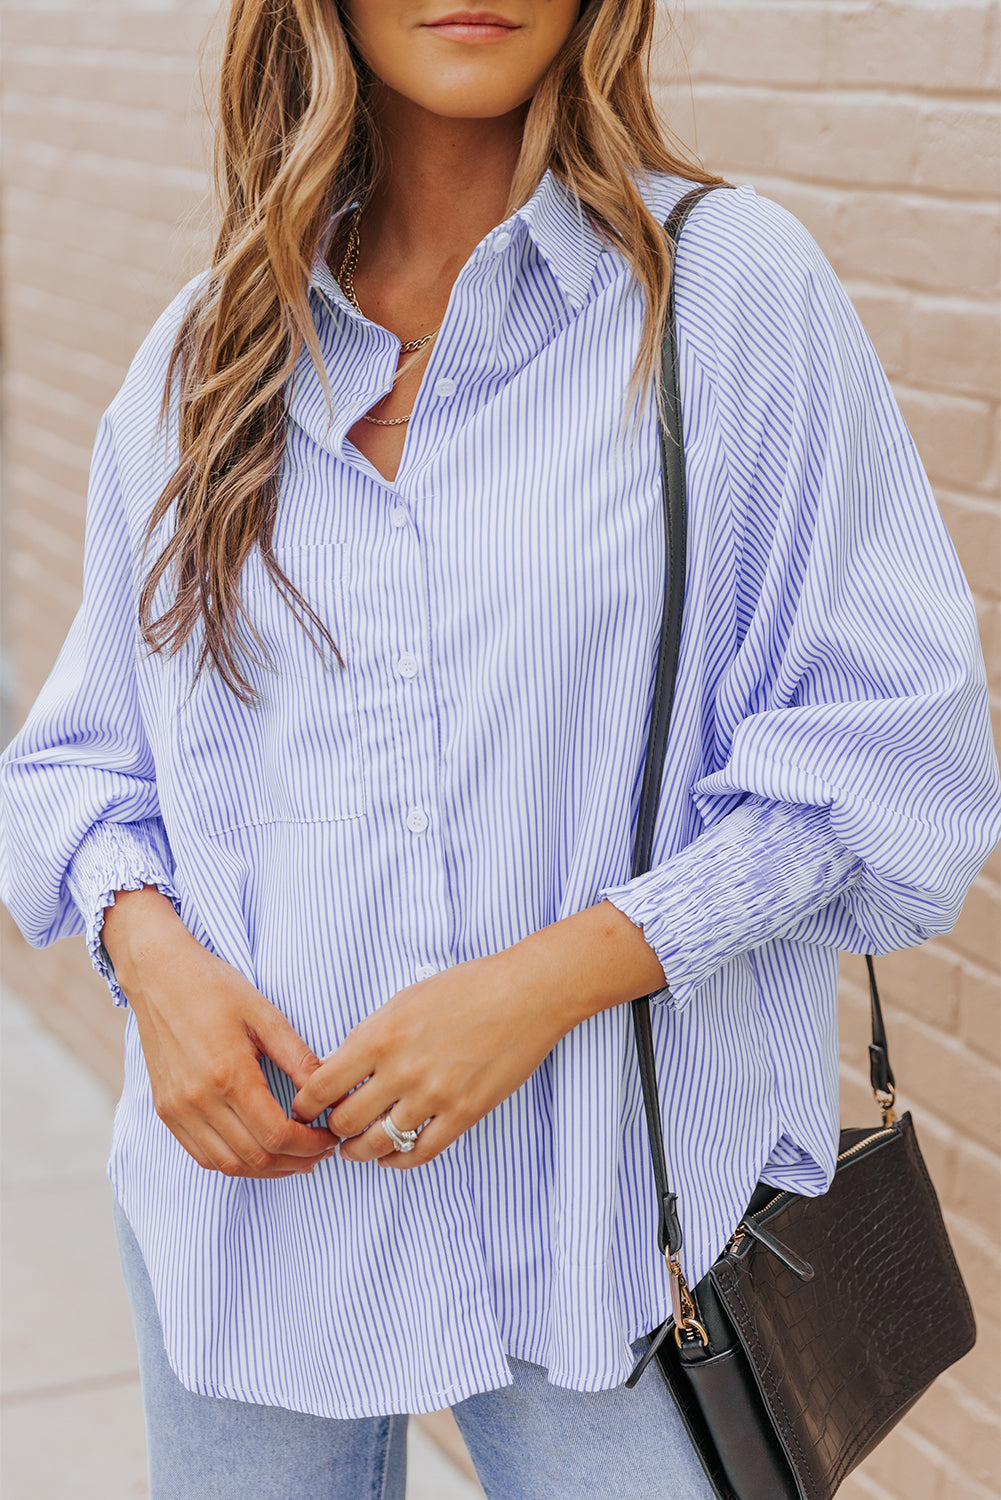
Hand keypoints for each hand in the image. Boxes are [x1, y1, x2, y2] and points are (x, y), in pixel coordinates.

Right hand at [103, 886, 334, 1177]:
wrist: (158, 975)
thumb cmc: (213, 988)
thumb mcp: (265, 1015)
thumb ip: (298, 1058)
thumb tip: (330, 1091)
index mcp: (227, 1074)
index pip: (276, 1134)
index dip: (309, 1145)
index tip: (329, 1137)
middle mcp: (198, 1100)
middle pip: (254, 1157)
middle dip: (294, 1162)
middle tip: (320, 1152)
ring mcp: (177, 1109)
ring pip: (227, 1164)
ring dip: (266, 1169)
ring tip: (294, 1158)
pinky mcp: (166, 1110)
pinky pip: (202, 1154)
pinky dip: (234, 1163)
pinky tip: (258, 1152)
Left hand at [290, 901, 666, 1168]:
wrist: (527, 993)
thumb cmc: (467, 987)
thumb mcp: (405, 999)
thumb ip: (370, 1034)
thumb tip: (341, 1068)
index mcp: (381, 1035)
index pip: (321, 1086)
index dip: (306, 1105)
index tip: (305, 1110)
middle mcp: (402, 1070)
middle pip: (345, 1122)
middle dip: (332, 1130)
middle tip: (332, 1130)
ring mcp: (434, 1095)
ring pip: (378, 1144)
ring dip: (360, 1151)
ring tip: (356, 1148)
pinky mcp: (464, 1114)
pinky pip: (419, 1153)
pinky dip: (398, 1161)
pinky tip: (390, 1156)